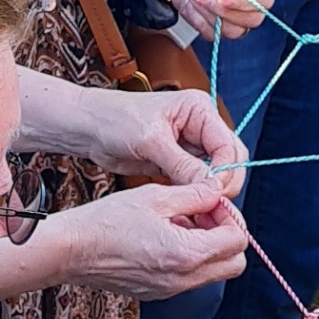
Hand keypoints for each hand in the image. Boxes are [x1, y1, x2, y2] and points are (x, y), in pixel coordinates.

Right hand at [0, 180, 247, 304]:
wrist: (70, 250)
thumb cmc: (107, 221)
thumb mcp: (155, 197)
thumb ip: (194, 195)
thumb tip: (217, 194)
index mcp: (186, 255)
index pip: (237, 241)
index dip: (230, 217)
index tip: (211, 203)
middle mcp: (182, 280)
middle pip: (233, 264)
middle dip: (227, 237)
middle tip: (204, 215)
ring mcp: (169, 290)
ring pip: (212, 273)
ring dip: (208, 248)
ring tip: (181, 223)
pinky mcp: (156, 292)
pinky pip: (189, 278)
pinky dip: (189, 259)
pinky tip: (164, 237)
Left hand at [18, 72, 249, 194]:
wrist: (89, 127)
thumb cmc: (115, 120)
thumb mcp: (150, 141)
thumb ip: (182, 164)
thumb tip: (211, 188)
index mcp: (199, 110)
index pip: (229, 145)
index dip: (225, 172)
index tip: (212, 193)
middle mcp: (200, 126)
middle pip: (229, 160)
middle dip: (222, 183)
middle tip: (208, 205)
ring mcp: (190, 145)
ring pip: (215, 174)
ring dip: (208, 191)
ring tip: (196, 208)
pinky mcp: (178, 162)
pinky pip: (196, 182)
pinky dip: (195, 195)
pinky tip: (186, 206)